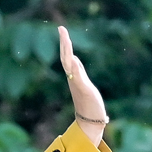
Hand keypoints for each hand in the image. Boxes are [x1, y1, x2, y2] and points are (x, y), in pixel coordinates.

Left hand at [59, 26, 105, 146]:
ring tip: (66, 40)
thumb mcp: (86, 90)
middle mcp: (73, 78)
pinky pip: (75, 69)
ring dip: (67, 50)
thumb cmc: (90, 108)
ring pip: (69, 62)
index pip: (67, 56)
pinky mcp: (81, 86)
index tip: (62, 29)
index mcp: (73, 76)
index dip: (65, 43)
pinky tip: (74, 59)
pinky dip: (73, 61)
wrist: (90, 123)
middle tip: (61, 29)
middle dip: (64, 42)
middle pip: (66, 57)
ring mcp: (76, 82)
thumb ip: (78, 75)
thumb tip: (72, 60)